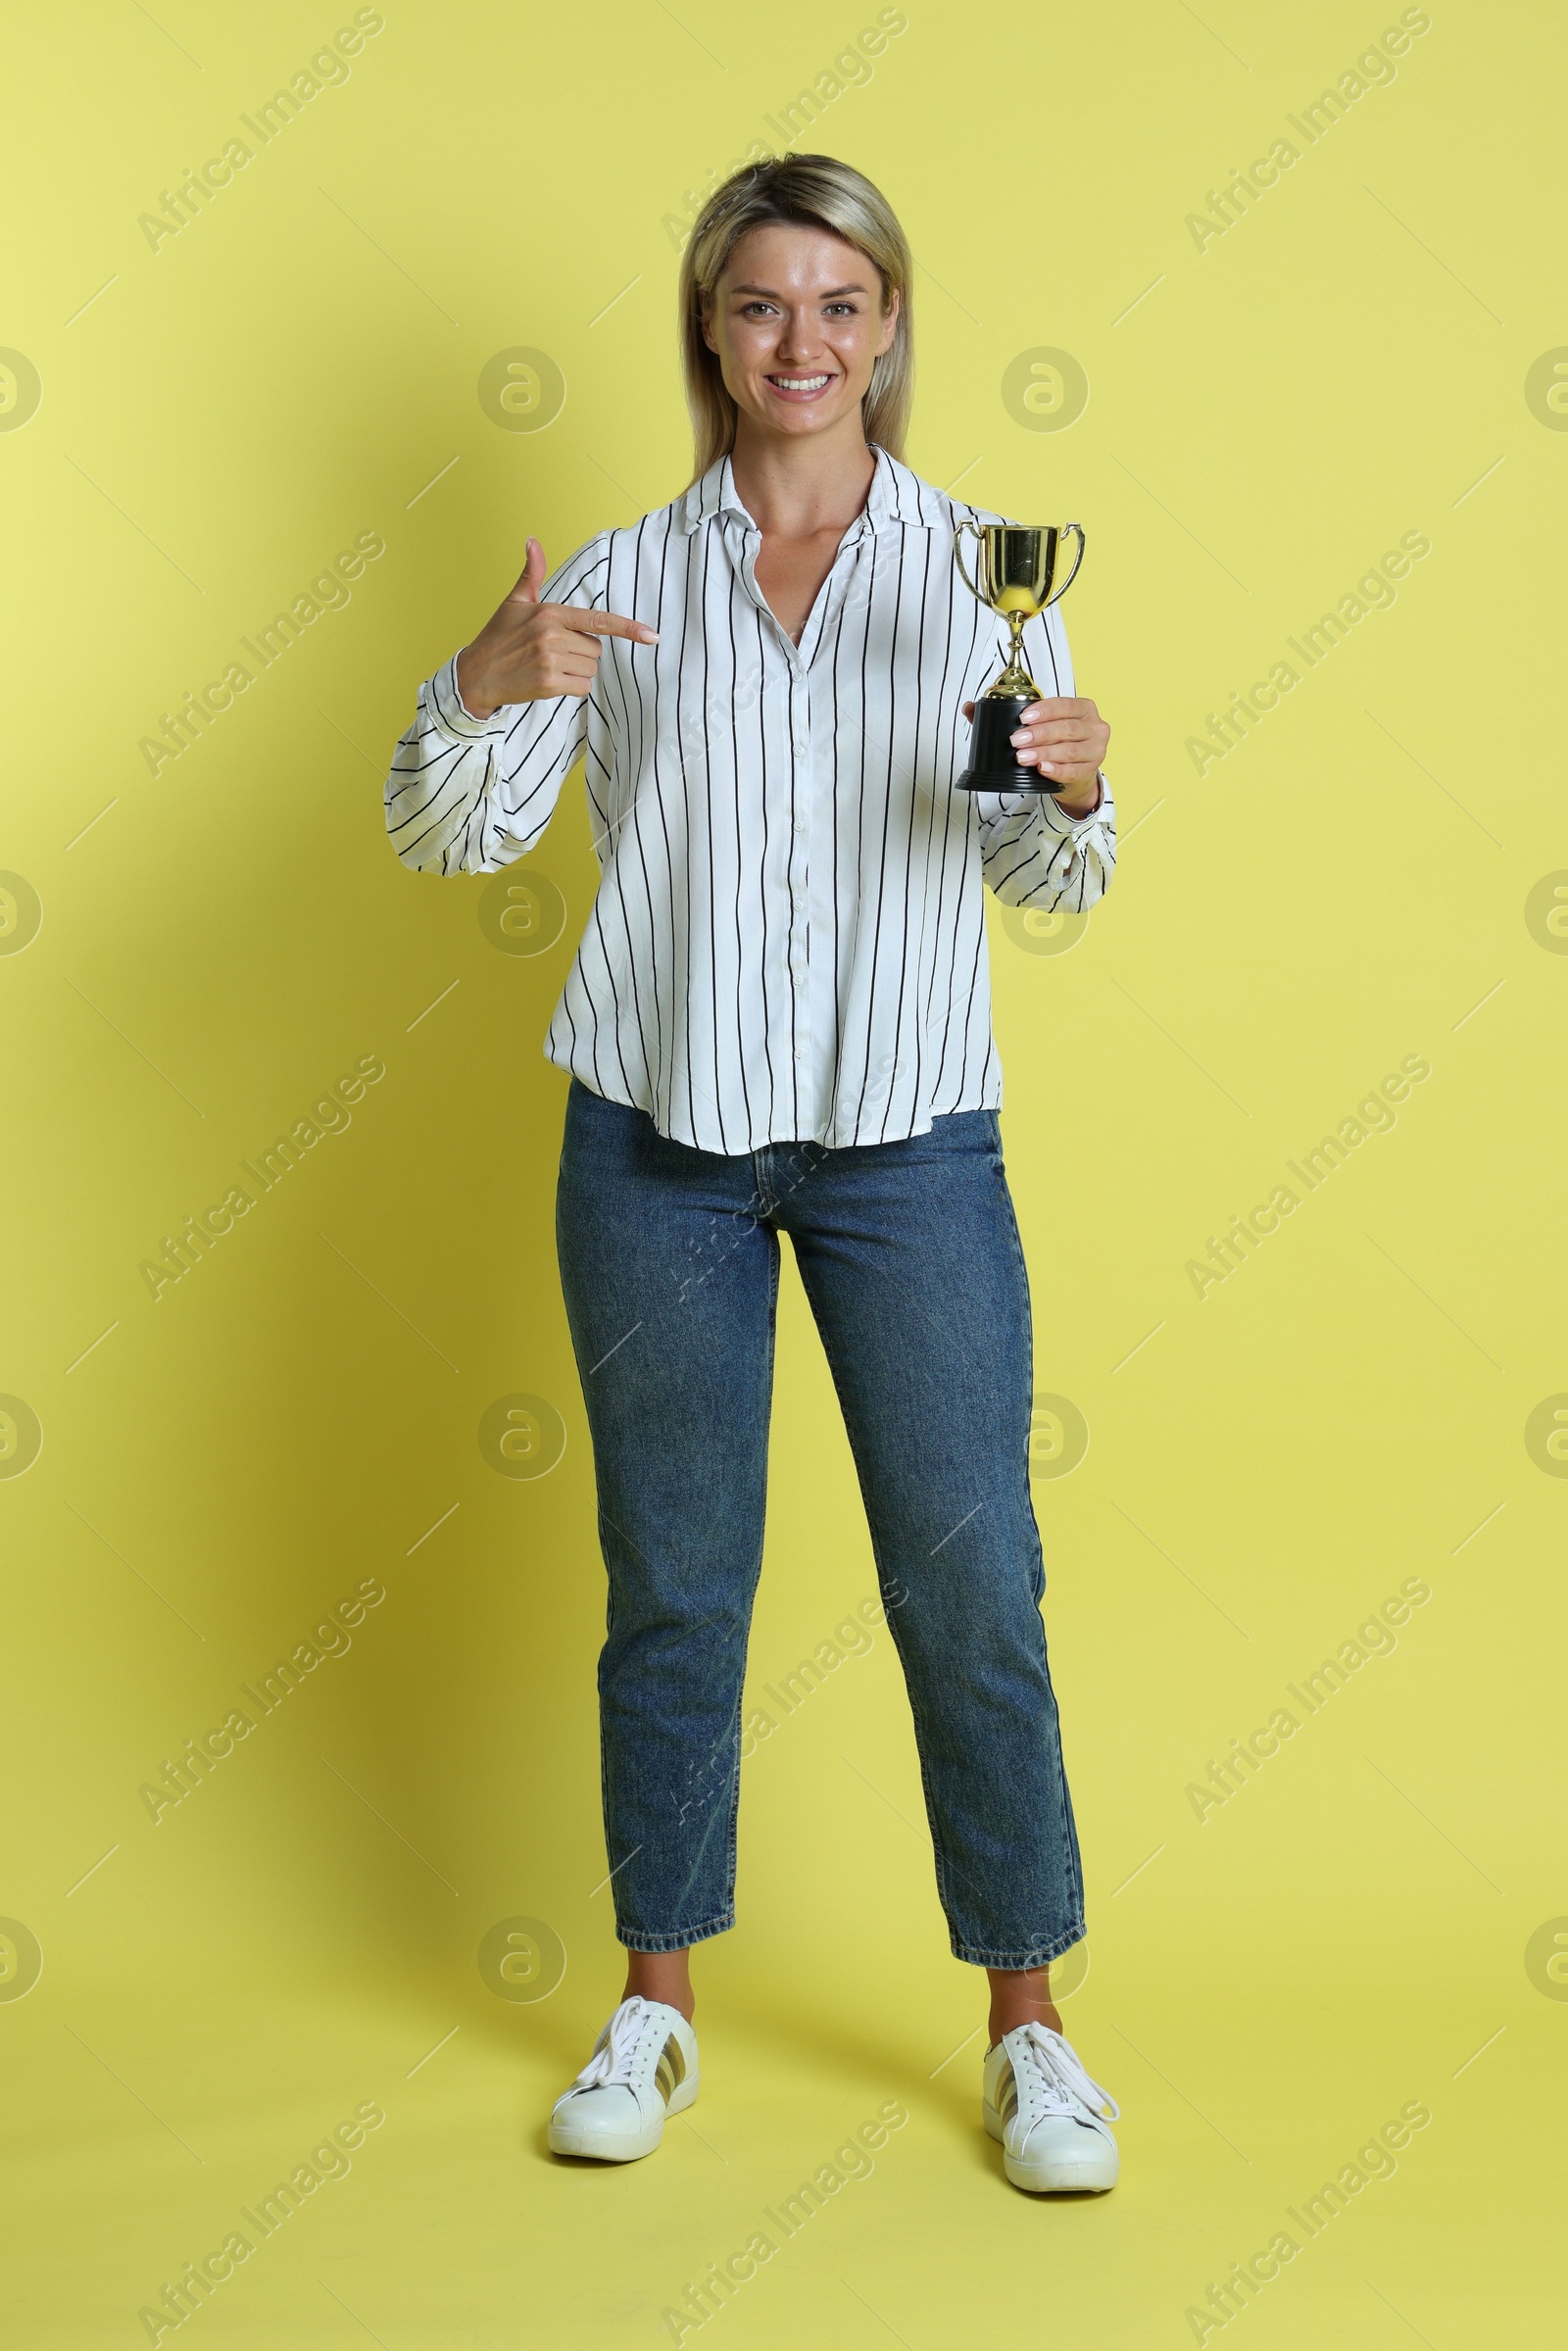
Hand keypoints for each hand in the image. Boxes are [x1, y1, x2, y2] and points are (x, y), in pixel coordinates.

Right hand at [455, 538, 657, 718]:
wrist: (476, 675)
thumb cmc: (498, 637)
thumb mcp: (515, 601)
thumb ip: (531, 573)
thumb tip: (532, 540)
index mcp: (550, 613)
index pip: (598, 620)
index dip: (628, 628)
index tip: (652, 636)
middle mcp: (553, 635)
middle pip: (596, 648)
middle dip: (580, 652)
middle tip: (551, 651)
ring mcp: (551, 660)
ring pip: (591, 669)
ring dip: (577, 671)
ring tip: (548, 665)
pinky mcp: (549, 684)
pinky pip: (583, 687)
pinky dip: (572, 687)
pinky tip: (550, 681)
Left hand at [963, 694, 1108, 815]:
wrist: (1075, 775)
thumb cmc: (1056, 744)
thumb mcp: (1038, 726)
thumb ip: (1004, 715)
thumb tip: (970, 707)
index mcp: (1083, 709)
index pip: (1065, 705)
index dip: (1045, 710)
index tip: (1024, 717)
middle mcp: (1094, 727)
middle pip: (1067, 729)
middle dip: (1039, 734)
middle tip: (1016, 741)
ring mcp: (1095, 751)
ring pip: (1068, 751)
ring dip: (1043, 754)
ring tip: (1022, 757)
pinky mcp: (1089, 772)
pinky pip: (1072, 771)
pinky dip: (1056, 771)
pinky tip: (1041, 770)